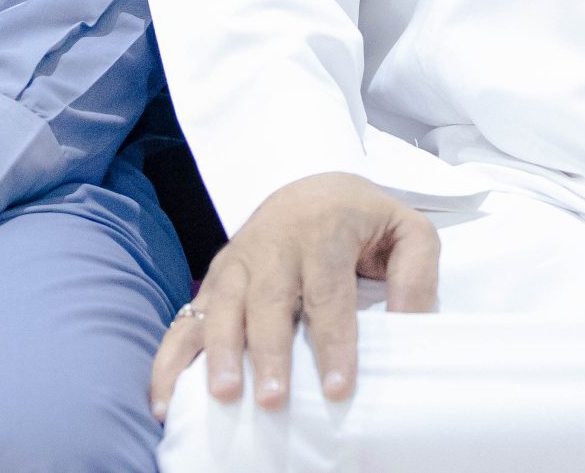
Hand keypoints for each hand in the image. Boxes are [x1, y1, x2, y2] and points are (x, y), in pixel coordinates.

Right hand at [147, 171, 436, 422]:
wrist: (311, 184)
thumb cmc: (363, 219)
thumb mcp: (407, 231)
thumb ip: (418, 275)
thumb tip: (413, 328)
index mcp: (324, 228)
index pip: (328, 291)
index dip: (332, 341)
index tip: (336, 389)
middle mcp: (273, 242)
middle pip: (269, 300)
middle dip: (269, 352)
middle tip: (273, 399)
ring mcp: (237, 260)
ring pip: (224, 306)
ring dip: (220, 353)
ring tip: (223, 396)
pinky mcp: (214, 278)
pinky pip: (187, 317)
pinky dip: (172, 358)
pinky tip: (166, 399)